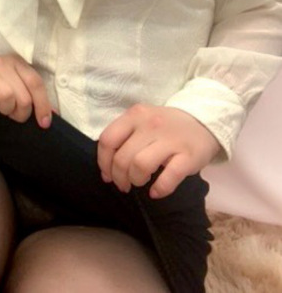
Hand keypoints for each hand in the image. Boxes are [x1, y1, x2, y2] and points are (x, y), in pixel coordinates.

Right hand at [0, 54, 54, 127]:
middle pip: (23, 95)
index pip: (36, 84)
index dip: (42, 106)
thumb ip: (32, 98)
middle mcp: (6, 63)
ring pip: (7, 95)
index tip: (43, 124)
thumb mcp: (15, 90)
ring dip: (5, 109)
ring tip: (0, 108)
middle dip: (21, 112)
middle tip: (12, 114)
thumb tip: (52, 115)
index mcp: (20, 65)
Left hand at [97, 103, 221, 198]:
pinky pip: (169, 177)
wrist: (204, 122)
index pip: (107, 140)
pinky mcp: (189, 156)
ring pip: (140, 166)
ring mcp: (171, 139)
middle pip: (122, 157)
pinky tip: (156, 192)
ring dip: (136, 180)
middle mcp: (150, 124)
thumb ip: (123, 137)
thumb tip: (107, 170)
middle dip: (119, 177)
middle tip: (124, 184)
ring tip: (140, 182)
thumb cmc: (165, 126)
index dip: (103, 162)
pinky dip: (159, 189)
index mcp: (135, 115)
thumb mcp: (141, 121)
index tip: (107, 175)